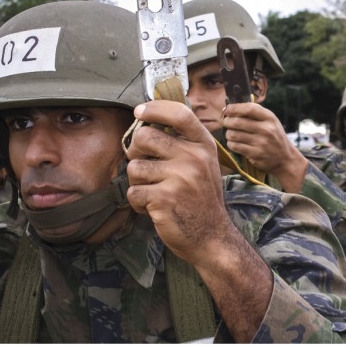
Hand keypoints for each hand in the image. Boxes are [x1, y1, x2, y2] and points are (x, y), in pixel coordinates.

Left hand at [125, 100, 230, 264]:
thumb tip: (147, 121)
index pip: (180, 114)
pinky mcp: (165, 198)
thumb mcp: (203, 163)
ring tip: (154, 191)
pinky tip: (153, 207)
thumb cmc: (201, 198)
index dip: (155, 108)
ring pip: (134, 167)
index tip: (140, 112)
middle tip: (144, 165)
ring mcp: (180, 177)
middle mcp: (194, 157)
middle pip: (145, 137)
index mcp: (204, 146)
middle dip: (135, 151)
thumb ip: (184, 143)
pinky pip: (133, 192)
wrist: (212, 236)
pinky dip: (137, 202)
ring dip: (137, 182)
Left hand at [223, 102, 307, 191]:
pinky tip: (235, 143)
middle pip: (237, 122)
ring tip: (231, 134)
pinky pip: (235, 146)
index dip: (234, 108)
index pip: (249, 109)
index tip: (227, 110)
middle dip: (227, 121)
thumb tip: (230, 108)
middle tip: (227, 123)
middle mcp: (266, 129)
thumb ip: (255, 114)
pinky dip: (231, 144)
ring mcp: (261, 143)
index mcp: (270, 118)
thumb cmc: (274, 137)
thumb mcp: (271, 121)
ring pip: (233, 134)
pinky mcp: (256, 154)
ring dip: (228, 134)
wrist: (286, 158)